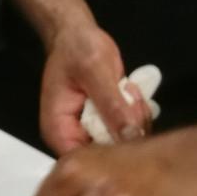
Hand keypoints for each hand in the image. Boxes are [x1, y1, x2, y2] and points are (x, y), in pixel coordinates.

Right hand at [41, 25, 152, 153]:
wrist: (77, 32)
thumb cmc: (78, 48)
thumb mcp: (95, 72)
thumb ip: (111, 106)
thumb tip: (130, 137)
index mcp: (59, 130)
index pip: (84, 163)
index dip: (110, 157)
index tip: (131, 133)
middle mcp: (73, 136)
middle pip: (106, 156)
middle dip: (127, 132)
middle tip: (133, 101)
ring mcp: (91, 131)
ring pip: (122, 144)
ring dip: (135, 121)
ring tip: (130, 91)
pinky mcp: (107, 123)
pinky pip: (127, 131)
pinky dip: (137, 116)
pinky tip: (134, 93)